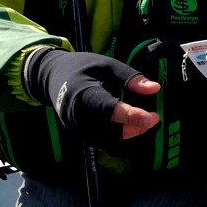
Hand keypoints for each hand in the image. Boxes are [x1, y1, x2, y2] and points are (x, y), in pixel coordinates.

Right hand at [23, 48, 159, 138]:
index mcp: (82, 94)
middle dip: (136, 127)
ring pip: (110, 140)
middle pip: (111, 130)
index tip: (152, 118)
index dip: (131, 116)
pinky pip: (105, 141)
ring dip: (130, 133)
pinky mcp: (81, 136)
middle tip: (155, 117)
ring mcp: (77, 130)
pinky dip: (121, 135)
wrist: (51, 78)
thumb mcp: (107, 65)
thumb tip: (155, 88)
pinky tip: (131, 124)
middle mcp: (77, 117)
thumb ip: (130, 78)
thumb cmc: (82, 68)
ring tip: (145, 120)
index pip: (108, 109)